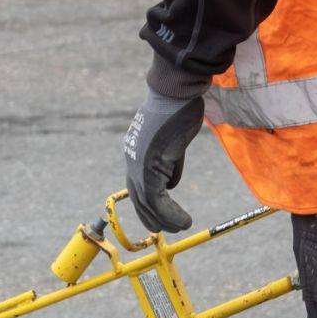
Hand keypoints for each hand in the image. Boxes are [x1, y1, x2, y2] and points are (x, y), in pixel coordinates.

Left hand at [122, 61, 208, 233]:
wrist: (177, 90)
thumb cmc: (179, 107)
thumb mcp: (174, 139)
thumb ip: (170, 161)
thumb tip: (172, 183)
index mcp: (135, 149)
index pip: (138, 183)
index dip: (149, 202)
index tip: (163, 213)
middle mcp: (132, 158)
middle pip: (137, 196)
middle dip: (153, 216)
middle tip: (170, 227)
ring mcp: (138, 162)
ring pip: (147, 202)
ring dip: (165, 219)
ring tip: (182, 226)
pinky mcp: (149, 165)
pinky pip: (157, 199)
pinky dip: (171, 214)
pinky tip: (184, 221)